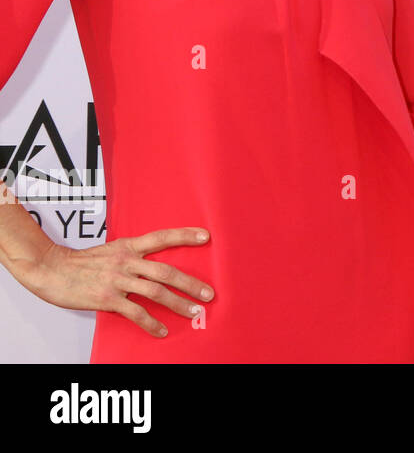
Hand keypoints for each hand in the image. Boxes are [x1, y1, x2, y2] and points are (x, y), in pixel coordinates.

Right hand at [11, 227, 213, 336]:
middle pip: (166, 271)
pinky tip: (162, 330)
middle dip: (191, 283)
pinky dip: (151, 323)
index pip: (162, 237)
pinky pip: (135, 312)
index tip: (206, 236)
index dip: (185, 236)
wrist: (51, 269)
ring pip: (156, 292)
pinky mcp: (107, 299)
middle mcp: (127, 261)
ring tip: (194, 313)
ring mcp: (117, 280)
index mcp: (129, 246)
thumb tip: (154, 265)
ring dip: (178, 304)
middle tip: (209, 294)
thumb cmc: (82, 262)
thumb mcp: (111, 249)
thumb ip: (133, 255)